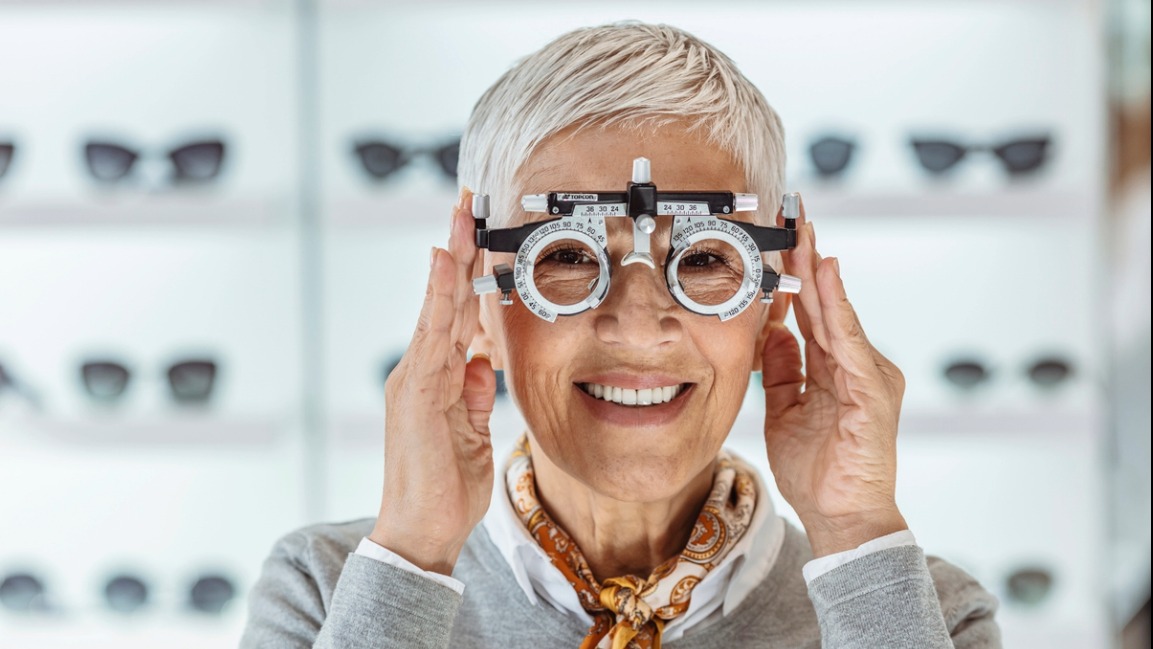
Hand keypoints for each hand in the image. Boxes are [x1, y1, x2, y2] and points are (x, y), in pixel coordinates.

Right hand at [370, 189, 496, 574]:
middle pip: (445, 300)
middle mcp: (420, 371)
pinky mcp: (415, 391)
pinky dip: (437, 296)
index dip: (467, 275)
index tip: (477, 236)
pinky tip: (443, 263)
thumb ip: (475, 394)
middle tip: (468, 205)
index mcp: (436, 379)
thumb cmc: (444, 489)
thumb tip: (482, 361)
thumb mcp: (472, 433)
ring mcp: (414, 379)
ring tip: (461, 217)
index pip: (455, 316)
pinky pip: (432, 334)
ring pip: (438, 307)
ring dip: (451, 259)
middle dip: (458, 252)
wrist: (419, 532)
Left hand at [761, 198, 907, 556]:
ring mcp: (869, 376)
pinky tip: (825, 279)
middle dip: (809, 259)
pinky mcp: (873, 392)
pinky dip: (837, 309)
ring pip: (838, 313)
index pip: (813, 313)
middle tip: (793, 215)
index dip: (797, 276)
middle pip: (827, 303)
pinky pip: (849, 342)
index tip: (781, 238)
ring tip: (805, 234)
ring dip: (820, 272)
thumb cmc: (817, 470)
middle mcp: (856, 365)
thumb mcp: (785, 410)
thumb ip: (782, 370)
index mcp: (835, 370)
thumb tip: (773, 333)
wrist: (841, 516)